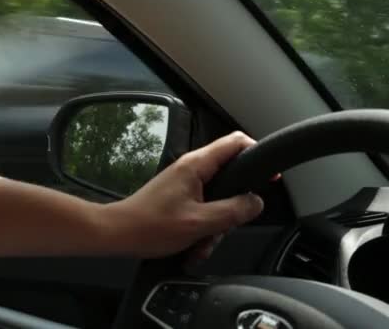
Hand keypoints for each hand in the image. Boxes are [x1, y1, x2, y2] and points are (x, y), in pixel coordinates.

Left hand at [104, 131, 265, 258]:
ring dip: (216, 224)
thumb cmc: (150, 226)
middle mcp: (191, 169)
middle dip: (233, 207)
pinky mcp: (180, 197)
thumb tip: (256, 202)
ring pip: (218, 199)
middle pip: (231, 177)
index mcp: (196, 165)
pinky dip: (204, 228)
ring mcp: (185, 183)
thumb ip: (233, 211)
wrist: (119, 234)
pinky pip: (204, 209)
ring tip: (203, 242)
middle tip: (226, 226)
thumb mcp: (199, 222)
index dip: (257, 155)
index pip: (236, 143)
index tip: (269, 176)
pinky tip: (194, 245)